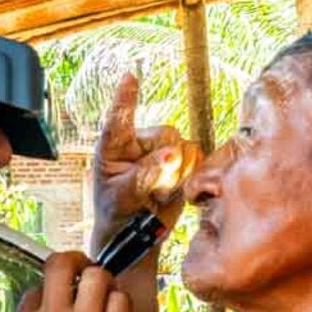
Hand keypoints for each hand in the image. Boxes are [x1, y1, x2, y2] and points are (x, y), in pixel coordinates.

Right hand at [7, 250, 134, 311]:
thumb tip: (47, 310)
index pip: (35, 290)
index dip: (49, 294)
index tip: (59, 304)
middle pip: (61, 264)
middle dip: (73, 260)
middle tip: (82, 269)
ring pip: (96, 275)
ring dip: (100, 280)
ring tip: (103, 295)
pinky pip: (121, 299)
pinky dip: (119, 303)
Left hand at [92, 74, 203, 248]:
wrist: (137, 234)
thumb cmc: (119, 213)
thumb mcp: (124, 197)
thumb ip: (145, 176)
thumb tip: (171, 155)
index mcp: (114, 146)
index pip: (120, 119)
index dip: (126, 99)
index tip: (129, 77)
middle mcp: (139, 142)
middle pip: (167, 134)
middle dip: (165, 164)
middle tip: (151, 191)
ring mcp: (162, 150)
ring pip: (184, 148)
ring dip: (176, 176)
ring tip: (157, 194)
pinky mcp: (181, 162)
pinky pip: (197, 160)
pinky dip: (189, 178)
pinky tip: (171, 192)